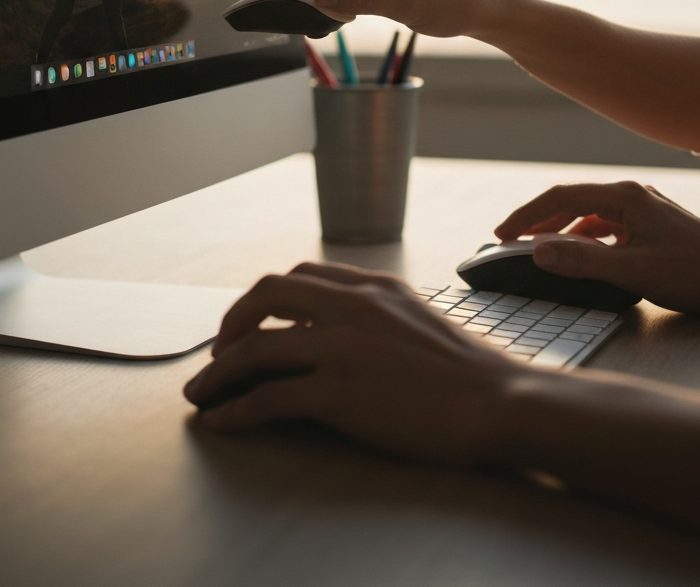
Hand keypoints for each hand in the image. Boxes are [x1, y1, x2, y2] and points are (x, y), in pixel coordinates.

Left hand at [184, 262, 528, 462]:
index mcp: (373, 287)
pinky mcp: (339, 391)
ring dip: (219, 373)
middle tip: (219, 352)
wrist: (499, 401)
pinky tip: (224, 422)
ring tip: (200, 394)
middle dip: (232, 322)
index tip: (250, 324)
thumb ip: (378, 314)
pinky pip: (268, 398)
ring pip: (256, 348)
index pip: (301, 276)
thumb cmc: (468, 370)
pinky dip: (236, 410)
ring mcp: (343, 346)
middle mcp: (352, 306)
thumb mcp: (419, 319)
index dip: (265, 300)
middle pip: (267, 293)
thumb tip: (338, 329)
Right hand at [494, 181, 699, 314]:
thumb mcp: (632, 271)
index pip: (561, 197)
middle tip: (510, 243)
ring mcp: (644, 211)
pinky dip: (585, 242)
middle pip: (572, 202)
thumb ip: (581, 261)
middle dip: (539, 222)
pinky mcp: (652, 228)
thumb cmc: (697, 273)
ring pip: (589, 217)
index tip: (501, 235)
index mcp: (625, 196)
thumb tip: (536, 253)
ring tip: (538, 252)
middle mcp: (632, 195)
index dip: (526, 216)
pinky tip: (579, 259)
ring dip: (561, 233)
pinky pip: (607, 229)